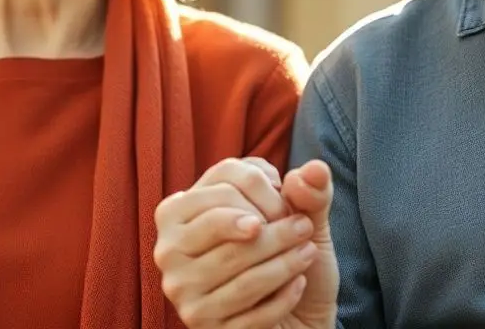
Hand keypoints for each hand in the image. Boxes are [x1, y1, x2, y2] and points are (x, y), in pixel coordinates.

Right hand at [153, 158, 337, 328]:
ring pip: (237, 269)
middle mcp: (170, 249)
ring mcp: (183, 291)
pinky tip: (298, 285)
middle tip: (304, 228)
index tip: (288, 205)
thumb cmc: (284, 255)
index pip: (223, 180)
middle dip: (273, 227)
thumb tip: (315, 171)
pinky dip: (282, 296)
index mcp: (179, 209)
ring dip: (283, 261)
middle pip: (221, 224)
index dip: (266, 190)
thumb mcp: (300, 215)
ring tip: (307, 253)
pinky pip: (249, 310)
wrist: (294, 314)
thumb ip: (309, 190)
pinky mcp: (203, 326)